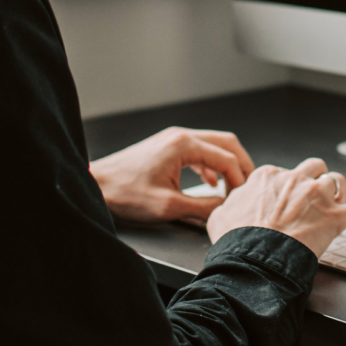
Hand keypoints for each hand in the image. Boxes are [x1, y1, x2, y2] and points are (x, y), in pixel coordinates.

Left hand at [90, 127, 254, 225]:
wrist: (97, 185)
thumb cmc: (126, 193)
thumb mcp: (169, 206)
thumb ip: (202, 207)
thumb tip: (225, 210)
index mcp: (183, 144)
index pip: (227, 158)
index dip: (240, 179)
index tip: (242, 199)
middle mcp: (180, 136)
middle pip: (226, 143)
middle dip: (241, 165)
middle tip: (248, 187)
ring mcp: (173, 139)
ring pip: (213, 145)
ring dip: (226, 165)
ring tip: (233, 187)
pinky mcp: (167, 147)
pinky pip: (199, 151)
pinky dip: (211, 165)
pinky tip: (210, 182)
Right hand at [205, 158, 345, 257]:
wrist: (253, 258)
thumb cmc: (237, 240)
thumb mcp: (221, 216)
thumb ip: (230, 206)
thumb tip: (229, 207)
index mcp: (268, 177)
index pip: (282, 173)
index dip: (286, 186)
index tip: (287, 197)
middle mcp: (295, 180)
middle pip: (314, 167)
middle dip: (316, 178)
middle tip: (315, 193)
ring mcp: (317, 197)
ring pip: (337, 181)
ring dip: (339, 191)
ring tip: (340, 201)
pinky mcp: (335, 218)